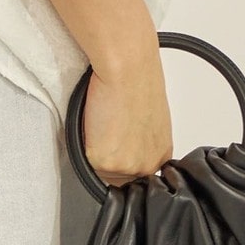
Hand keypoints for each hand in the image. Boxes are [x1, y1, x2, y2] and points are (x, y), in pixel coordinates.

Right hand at [81, 49, 173, 186]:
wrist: (126, 65)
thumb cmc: (138, 78)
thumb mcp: (148, 117)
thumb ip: (139, 140)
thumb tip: (124, 144)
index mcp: (161, 154)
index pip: (137, 175)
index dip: (122, 159)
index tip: (115, 142)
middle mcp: (148, 165)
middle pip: (119, 178)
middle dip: (109, 158)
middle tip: (107, 127)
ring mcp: (128, 167)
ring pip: (101, 172)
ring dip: (95, 152)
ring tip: (101, 119)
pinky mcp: (106, 162)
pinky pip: (86, 161)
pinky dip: (83, 143)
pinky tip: (94, 119)